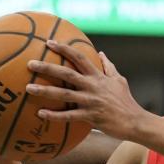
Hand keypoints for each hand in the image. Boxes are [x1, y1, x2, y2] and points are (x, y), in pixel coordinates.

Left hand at [26, 42, 149, 141]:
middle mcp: (93, 86)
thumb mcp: (119, 80)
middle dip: (47, 67)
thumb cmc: (126, 101)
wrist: (135, 121)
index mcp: (98, 76)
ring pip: (64, 94)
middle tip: (30, 63)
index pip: (79, 57)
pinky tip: (40, 113)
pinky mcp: (90, 116)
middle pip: (67, 73)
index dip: (64, 48)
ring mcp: (91, 101)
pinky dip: (54, 115)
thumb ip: (108, 66)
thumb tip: (101, 53)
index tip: (49, 42)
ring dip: (45, 90)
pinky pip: (69, 116)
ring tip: (28, 88)